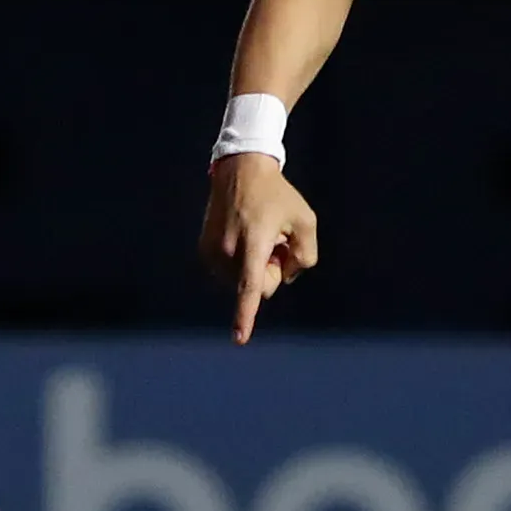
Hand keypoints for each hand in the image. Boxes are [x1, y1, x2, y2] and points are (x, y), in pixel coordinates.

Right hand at [198, 151, 317, 343]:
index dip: (245, 315)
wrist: (240, 171)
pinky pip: (230, 272)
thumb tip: (286, 275)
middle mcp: (227, 251)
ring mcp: (212, 252)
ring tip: (258, 235)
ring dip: (255, 266)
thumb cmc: (278, 196)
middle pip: (260, 288)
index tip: (239, 339)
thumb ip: (306, 255)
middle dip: (272, 273)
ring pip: (242, 282)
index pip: (250, 287)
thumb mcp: (306, 220)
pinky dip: (241, 261)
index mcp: (253, 244)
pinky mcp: (204, 250)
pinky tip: (245, 235)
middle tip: (277, 243)